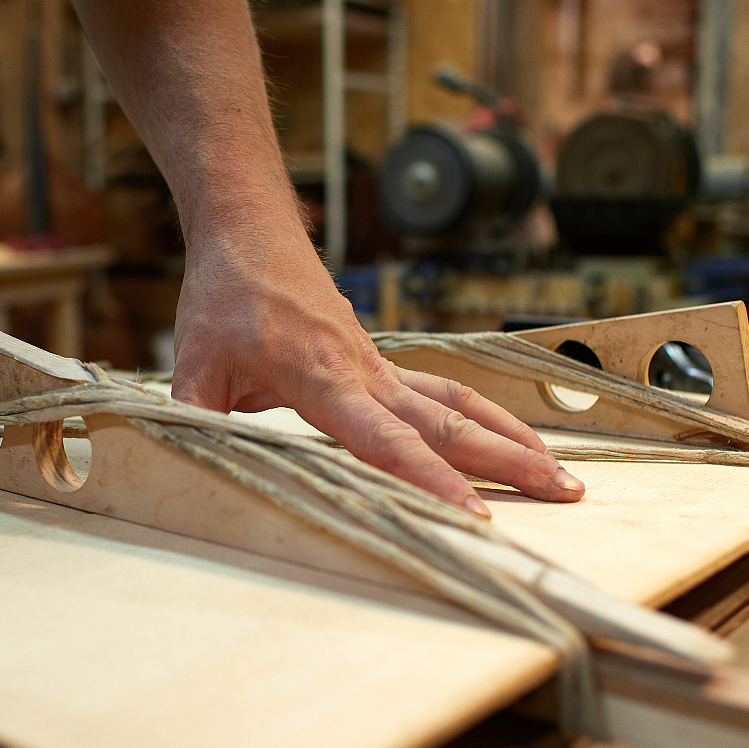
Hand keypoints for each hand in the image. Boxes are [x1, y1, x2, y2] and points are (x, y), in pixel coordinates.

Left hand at [171, 236, 584, 517]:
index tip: (473, 518)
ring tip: (557, 471)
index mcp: (321, 380)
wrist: (249, 230)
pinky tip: (503, 436)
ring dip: (509, 437)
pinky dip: (480, 416)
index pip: (385, 442)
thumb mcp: (194, 367)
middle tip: (564, 494)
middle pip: (449, 424)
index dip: (429, 483)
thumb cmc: (224, 294)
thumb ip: (195, 423)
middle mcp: (363, 373)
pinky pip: (439, 390)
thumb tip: (184, 471)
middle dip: (509, 463)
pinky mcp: (376, 358)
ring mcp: (376, 364)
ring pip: (458, 404)